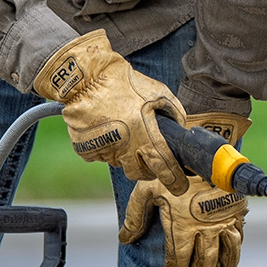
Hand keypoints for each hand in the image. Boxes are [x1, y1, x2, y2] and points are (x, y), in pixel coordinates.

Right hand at [34, 31, 186, 192]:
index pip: (164, 167)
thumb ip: (174, 112)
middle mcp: (124, 147)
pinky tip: (107, 130)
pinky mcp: (86, 149)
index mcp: (145, 134)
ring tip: (124, 131)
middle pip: (141, 173)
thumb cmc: (124, 83)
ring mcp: (104, 150)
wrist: (86, 78)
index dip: (175, 181)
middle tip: (149, 157)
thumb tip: (181, 128)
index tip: (180, 187)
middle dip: (148, 170)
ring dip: (126, 154)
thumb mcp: (157, 92)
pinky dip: (106, 148)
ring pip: (120, 164)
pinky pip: (101, 156)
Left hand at [119, 175, 247, 266]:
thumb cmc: (170, 172)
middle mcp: (205, 228)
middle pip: (204, 262)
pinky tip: (234, 258)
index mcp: (183, 227)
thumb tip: (125, 239)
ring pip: (227, 252)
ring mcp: (223, 220)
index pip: (179, 260)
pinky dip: (236, 251)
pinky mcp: (236, 212)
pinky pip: (239, 236)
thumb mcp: (147, 190)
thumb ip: (135, 216)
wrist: (202, 153)